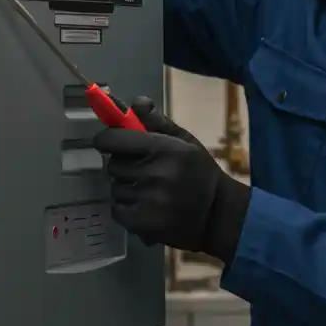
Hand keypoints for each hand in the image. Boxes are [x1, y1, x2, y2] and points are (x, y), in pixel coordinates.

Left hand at [92, 97, 249, 263]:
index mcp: (165, 149)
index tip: (109, 141)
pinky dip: (126, 208)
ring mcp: (147, 200)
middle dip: (123, 164)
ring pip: (115, 187)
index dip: (107, 139)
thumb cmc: (200, 173)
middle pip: (113, 164)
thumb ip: (158, 122)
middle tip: (141, 169)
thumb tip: (136, 102)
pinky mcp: (142, 223)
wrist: (218, 215)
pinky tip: (145, 207)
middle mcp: (154, 173)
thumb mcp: (186, 142)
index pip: (115, 139)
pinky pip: (117, 209)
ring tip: (148, 191)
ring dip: (126, 187)